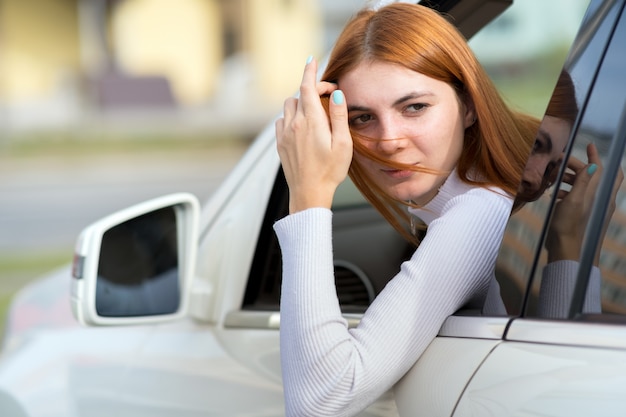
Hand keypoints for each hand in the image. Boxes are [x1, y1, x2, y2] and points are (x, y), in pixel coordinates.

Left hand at [275, 57, 352, 212]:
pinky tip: (302, 126)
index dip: (310, 71)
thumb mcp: (343, 144)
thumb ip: (339, 116)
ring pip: (288, 106)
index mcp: (311, 121)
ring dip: (300, 102)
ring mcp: (285, 134)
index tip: (312, 60)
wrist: (309, 194)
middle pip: (299, 94)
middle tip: (328, 95)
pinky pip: (282, 120)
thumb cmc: (330, 171)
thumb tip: (337, 93)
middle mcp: (294, 124)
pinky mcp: (280, 144)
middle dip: (311, 88)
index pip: (307, 87)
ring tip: (315, 111)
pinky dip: (291, 116)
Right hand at [545, 143, 622, 263]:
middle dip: (577, 166)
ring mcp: (590, 207)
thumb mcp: (574, 201)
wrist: (567, 250)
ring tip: (554, 178)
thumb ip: (584, 182)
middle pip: (592, 175)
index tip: (589, 145)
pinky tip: (554, 193)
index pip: (604, 169)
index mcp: (599, 193)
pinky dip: (567, 190)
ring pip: (583, 185)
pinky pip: (577, 196)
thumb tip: (594, 165)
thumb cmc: (569, 226)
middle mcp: (598, 198)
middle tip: (560, 162)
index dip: (597, 157)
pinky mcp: (581, 214)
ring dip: (570, 178)